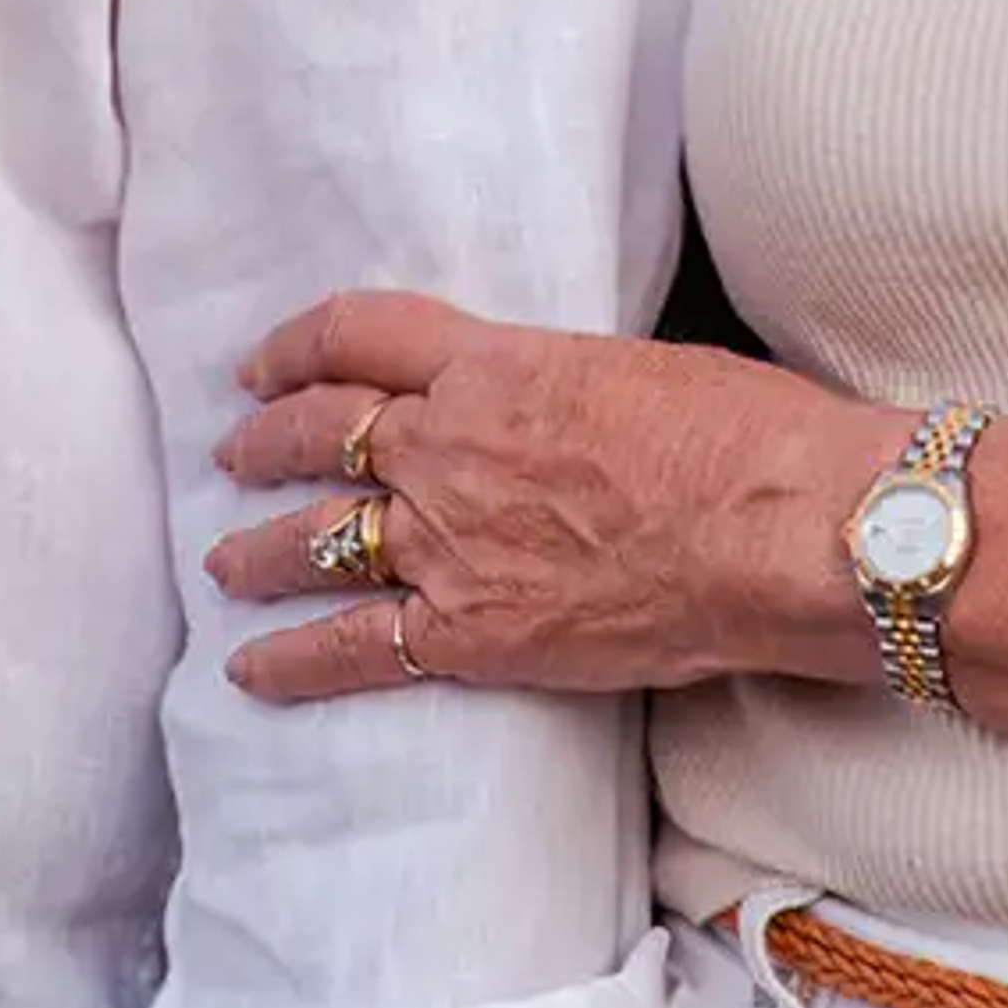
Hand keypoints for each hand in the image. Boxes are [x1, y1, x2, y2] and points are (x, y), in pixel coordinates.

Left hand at [208, 287, 894, 702]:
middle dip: (265, 442)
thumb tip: (550, 406)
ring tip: (224, 561)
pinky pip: (352, 649)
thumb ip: (559, 382)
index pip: (358, 334)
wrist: (784, 528)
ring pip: (315, 538)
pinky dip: (291, 663)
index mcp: (492, 362)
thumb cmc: (745, 435)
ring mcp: (449, 543)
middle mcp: (448, 446)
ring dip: (257, 549)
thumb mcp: (633, 364)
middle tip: (234, 452)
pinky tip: (249, 672)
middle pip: (320, 432)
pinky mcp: (471, 634)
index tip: (263, 364)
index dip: (295, 346)